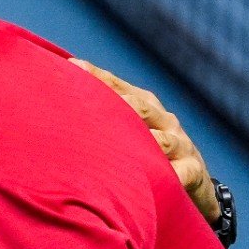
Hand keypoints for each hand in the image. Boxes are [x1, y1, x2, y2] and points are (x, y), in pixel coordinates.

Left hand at [71, 58, 218, 224]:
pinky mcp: (192, 171)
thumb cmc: (147, 153)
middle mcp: (162, 120)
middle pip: (138, 107)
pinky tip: (162, 178)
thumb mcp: (129, 132)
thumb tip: (55, 103)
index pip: (117, 87)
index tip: (72, 67)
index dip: (96, 78)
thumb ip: (100, 118)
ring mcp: (179, 145)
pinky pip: (183, 173)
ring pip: (161, 140)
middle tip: (91, 97)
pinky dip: (173, 175)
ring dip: (145, 140)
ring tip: (124, 142)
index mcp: (143, 105)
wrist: (193, 181)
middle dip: (117, 101)